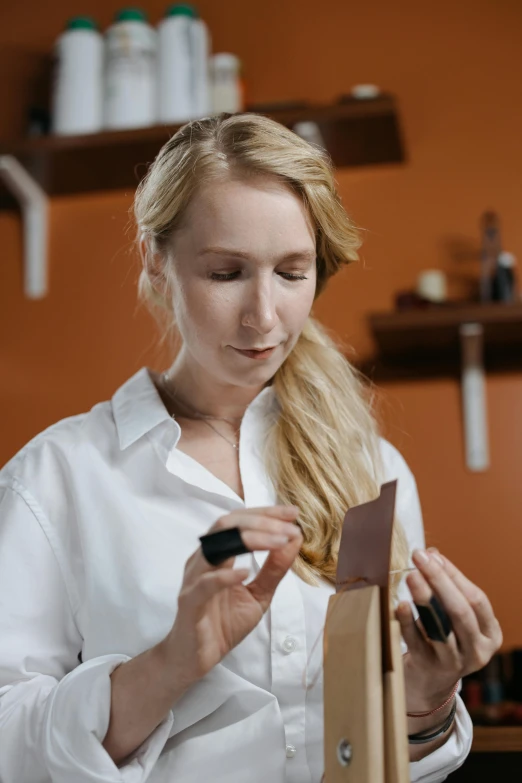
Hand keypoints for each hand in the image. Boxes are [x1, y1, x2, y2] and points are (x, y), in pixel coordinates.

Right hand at [160, 505, 302, 685]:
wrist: (195, 659)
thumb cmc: (222, 624)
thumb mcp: (259, 594)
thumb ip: (274, 568)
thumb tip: (294, 538)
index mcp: (217, 555)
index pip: (238, 522)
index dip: (265, 513)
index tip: (292, 513)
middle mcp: (202, 560)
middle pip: (225, 525)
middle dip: (260, 521)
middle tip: (288, 526)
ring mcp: (193, 580)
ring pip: (215, 548)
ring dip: (249, 540)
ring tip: (278, 542)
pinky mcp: (190, 603)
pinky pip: (204, 585)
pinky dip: (224, 576)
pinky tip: (245, 573)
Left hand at [396, 547, 502, 712]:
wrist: (429, 682)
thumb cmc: (442, 638)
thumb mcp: (452, 616)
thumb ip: (445, 586)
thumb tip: (431, 553)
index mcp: (490, 633)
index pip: (476, 598)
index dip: (454, 575)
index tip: (431, 555)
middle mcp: (478, 650)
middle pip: (460, 611)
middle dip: (439, 580)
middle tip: (418, 557)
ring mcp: (455, 663)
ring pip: (441, 627)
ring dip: (425, 598)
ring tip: (411, 576)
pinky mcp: (430, 669)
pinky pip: (418, 642)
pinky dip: (408, 623)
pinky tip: (399, 605)